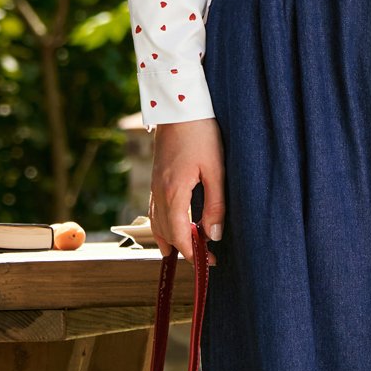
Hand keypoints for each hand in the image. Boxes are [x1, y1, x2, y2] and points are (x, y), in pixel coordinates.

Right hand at [149, 117, 223, 266]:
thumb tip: (214, 235)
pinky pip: (154, 210)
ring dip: (169, 240)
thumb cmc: (201, 133)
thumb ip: (216, 204)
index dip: (193, 254)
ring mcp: (155, 185)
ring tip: (183, 252)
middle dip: (183, 250)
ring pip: (155, 223)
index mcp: (174, 193)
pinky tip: (171, 226)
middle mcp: (159, 192)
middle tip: (203, 260)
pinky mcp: (156, 177)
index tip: (209, 263)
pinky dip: (162, 225)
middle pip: (166, 233)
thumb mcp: (216, 169)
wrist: (179, 106)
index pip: (180, 236)